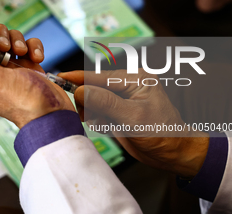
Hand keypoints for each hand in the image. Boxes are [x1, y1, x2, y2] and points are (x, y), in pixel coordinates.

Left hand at [0, 24, 74, 127]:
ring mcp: (13, 67)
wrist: (51, 112)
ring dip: (19, 41)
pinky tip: (37, 58)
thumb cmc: (23, 102)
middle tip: (7, 47)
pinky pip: (29, 46)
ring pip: (10, 39)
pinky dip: (34, 47)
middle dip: (0, 36)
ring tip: (25, 54)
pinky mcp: (30, 66)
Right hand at [59, 69, 208, 178]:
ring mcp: (120, 100)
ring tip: (105, 124)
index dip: (79, 77)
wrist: (172, 154)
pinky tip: (109, 128)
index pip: (100, 77)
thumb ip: (106, 103)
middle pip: (93, 88)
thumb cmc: (161, 133)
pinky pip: (96, 114)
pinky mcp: (116, 113)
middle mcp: (126, 87)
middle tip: (88, 114)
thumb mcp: (133, 117)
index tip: (60, 77)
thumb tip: (80, 91)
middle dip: (87, 102)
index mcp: (134, 79)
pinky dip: (97, 122)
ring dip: (92, 114)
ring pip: (92, 102)